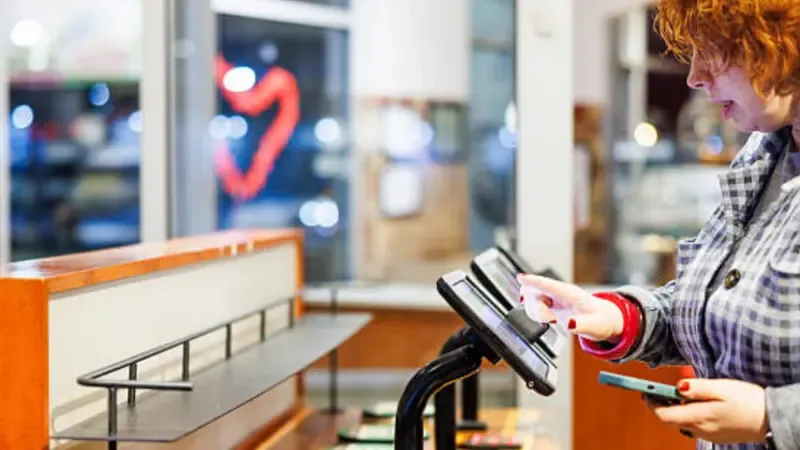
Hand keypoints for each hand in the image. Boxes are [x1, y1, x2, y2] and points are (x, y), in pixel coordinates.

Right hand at [517, 274, 623, 341]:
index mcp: (571, 294)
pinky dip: (535, 313)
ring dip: (535, 312)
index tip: (521, 278)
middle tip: (550, 320)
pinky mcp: (550, 302)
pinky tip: (545, 319)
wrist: (604, 319)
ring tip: (552, 321)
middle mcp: (560, 292)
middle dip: (535, 308)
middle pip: (535, 292)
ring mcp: (554, 296)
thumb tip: (568, 324)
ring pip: (532, 298)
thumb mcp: (594, 326)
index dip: (534, 281)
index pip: (549, 284)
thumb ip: (581, 325)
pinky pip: (534, 303)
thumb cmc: (600, 320)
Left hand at [645, 378, 767, 443]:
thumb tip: (677, 387)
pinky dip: (688, 413)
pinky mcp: (716, 435)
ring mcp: (708, 434)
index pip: (663, 415)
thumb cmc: (747, 401)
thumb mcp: (720, 388)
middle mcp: (700, 429)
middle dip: (661, 405)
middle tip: (656, 390)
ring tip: (675, 393)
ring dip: (675, 409)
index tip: (644, 391)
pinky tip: (695, 403)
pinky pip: (695, 425)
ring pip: (683, 422)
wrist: (771, 418)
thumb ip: (696, 387)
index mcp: (698, 417)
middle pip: (671, 419)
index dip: (651, 403)